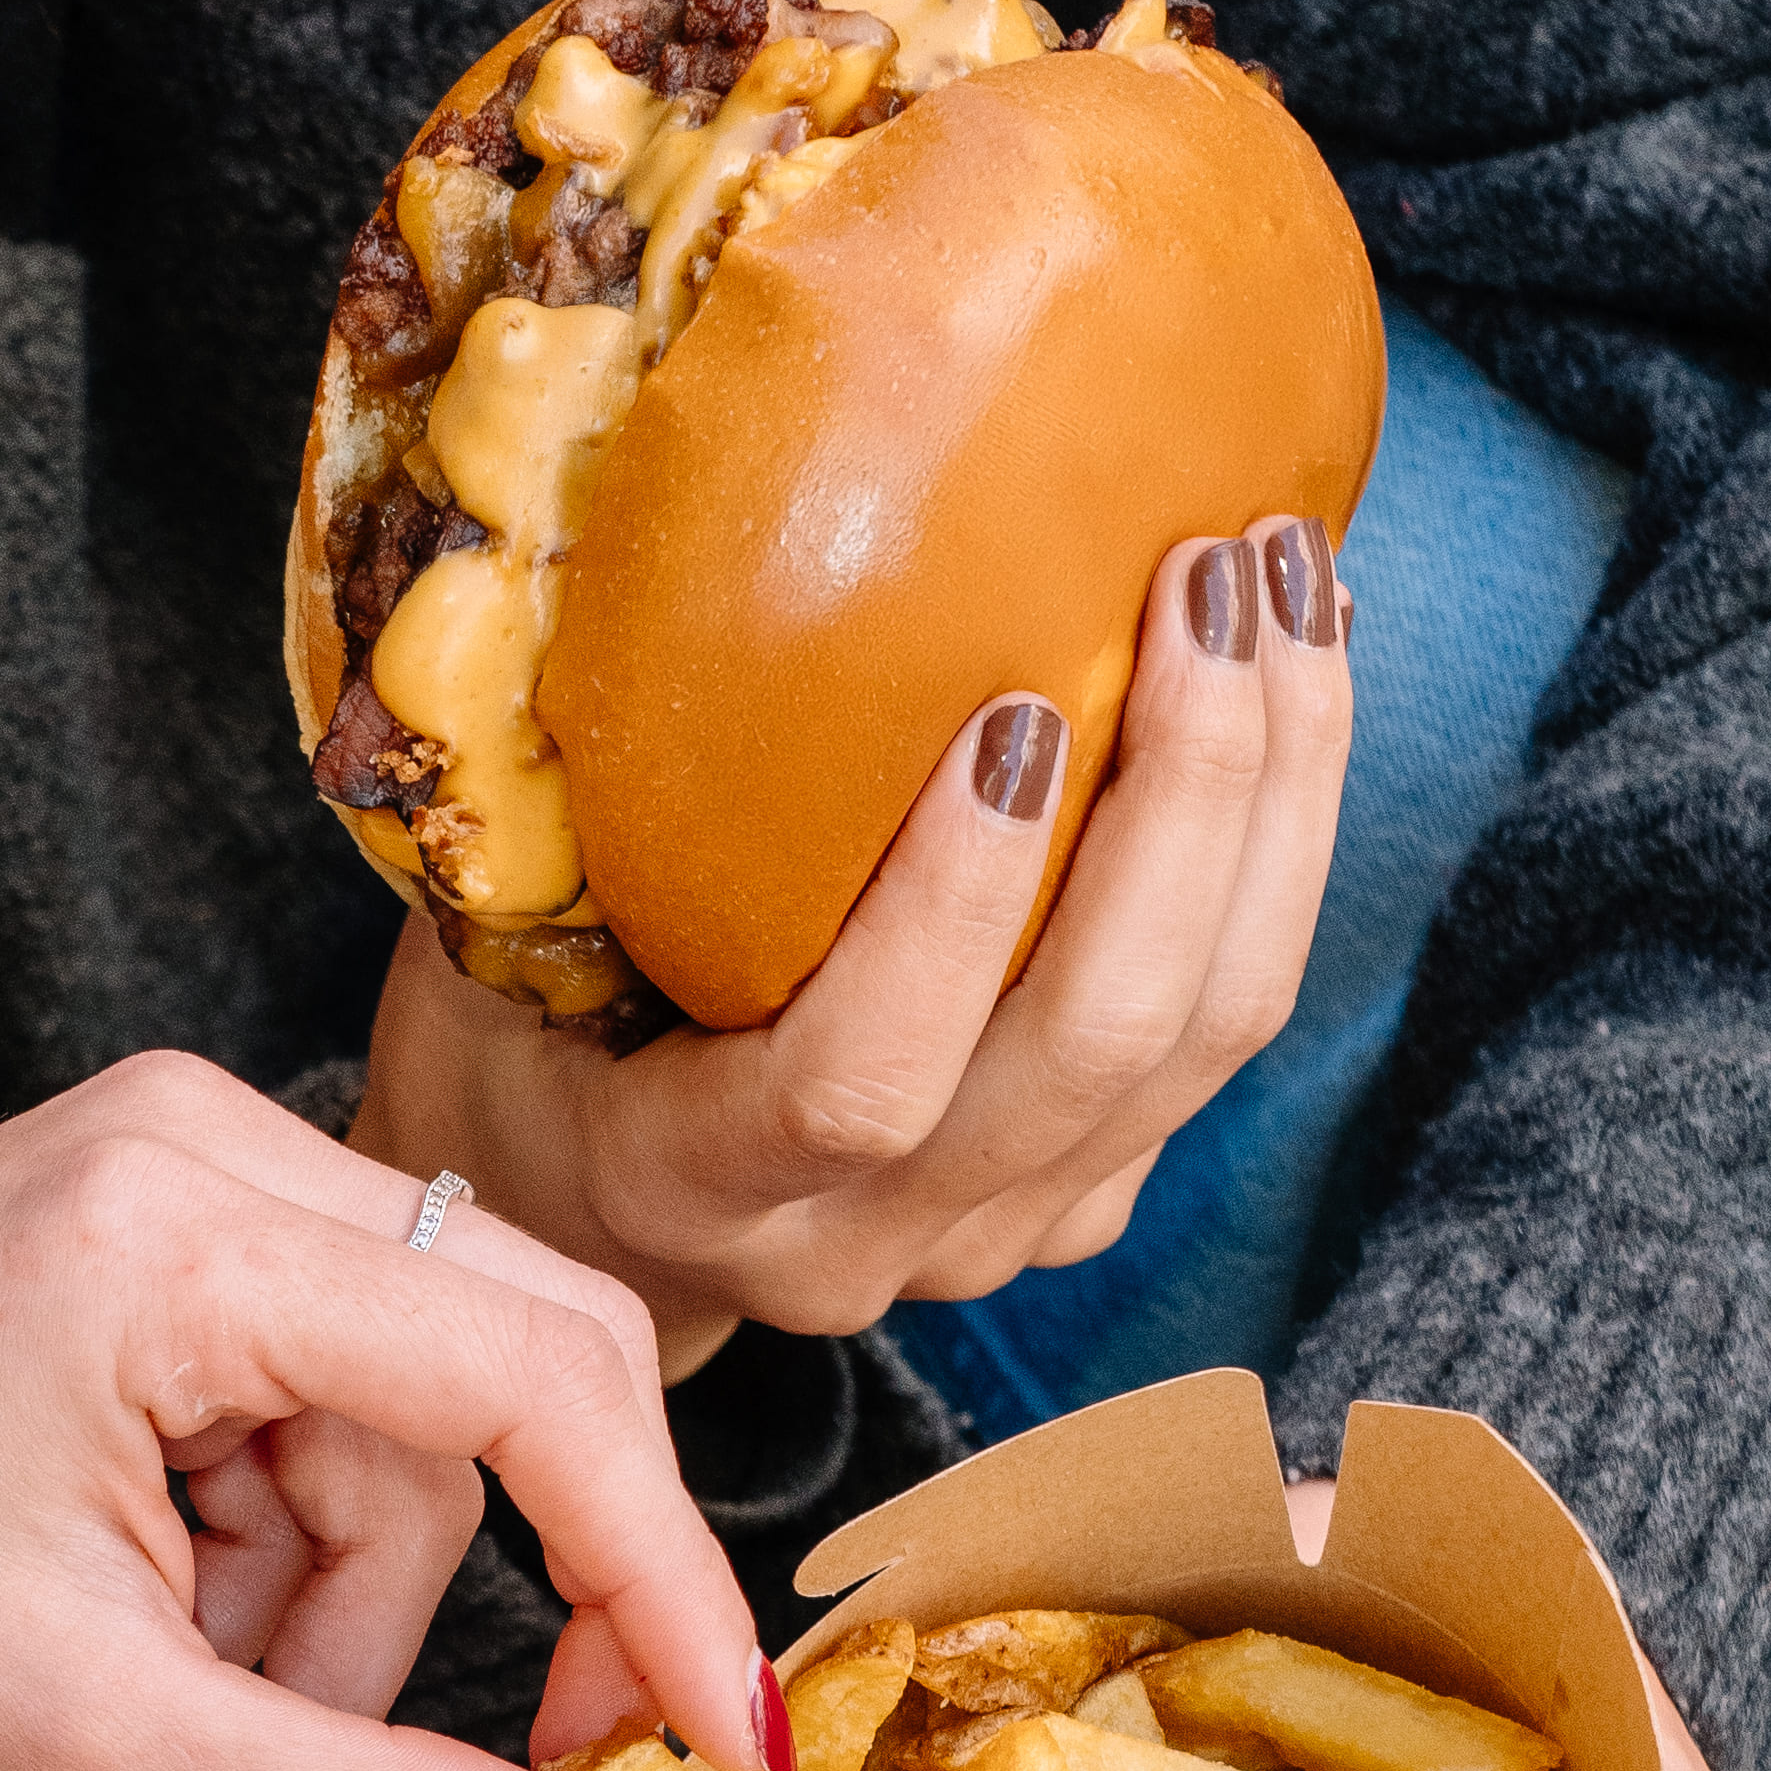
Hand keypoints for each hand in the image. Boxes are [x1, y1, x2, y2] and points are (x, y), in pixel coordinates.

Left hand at [0, 1058, 771, 1770]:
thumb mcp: (71, 1718)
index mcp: (178, 1233)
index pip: (540, 1379)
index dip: (658, 1570)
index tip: (718, 1742)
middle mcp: (211, 1143)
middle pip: (511, 1382)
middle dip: (474, 1604)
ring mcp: (191, 1161)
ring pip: (414, 1427)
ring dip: (332, 1605)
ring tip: (165, 1699)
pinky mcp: (171, 1215)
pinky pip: (330, 1404)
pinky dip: (278, 1549)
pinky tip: (153, 1618)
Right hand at [355, 519, 1356, 1379]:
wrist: (573, 1216)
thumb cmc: (510, 1040)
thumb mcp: (480, 939)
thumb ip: (552, 809)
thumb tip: (611, 529)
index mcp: (696, 1186)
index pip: (861, 1082)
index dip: (955, 910)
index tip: (1015, 707)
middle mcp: (868, 1241)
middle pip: (1097, 1041)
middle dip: (1192, 793)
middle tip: (1213, 569)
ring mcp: (994, 1233)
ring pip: (1207, 1033)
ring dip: (1278, 797)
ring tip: (1291, 589)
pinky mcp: (1082, 1199)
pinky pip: (1222, 1030)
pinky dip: (1277, 850)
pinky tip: (1288, 684)